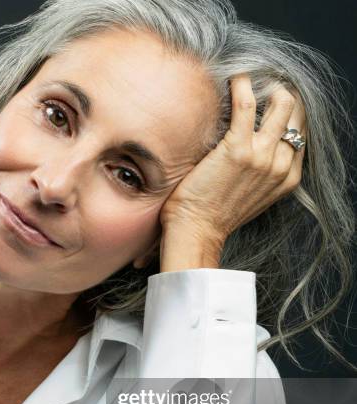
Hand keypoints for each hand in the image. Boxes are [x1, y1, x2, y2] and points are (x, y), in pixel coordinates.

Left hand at [158, 74, 305, 271]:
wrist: (196, 231)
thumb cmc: (214, 215)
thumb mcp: (252, 198)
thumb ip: (262, 174)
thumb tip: (257, 150)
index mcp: (288, 178)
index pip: (300, 131)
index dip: (287, 111)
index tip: (271, 98)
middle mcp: (280, 165)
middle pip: (295, 113)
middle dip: (281, 93)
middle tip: (260, 84)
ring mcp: (262, 156)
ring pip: (282, 103)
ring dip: (266, 85)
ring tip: (246, 79)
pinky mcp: (237, 149)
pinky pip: (246, 104)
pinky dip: (242, 85)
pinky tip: (233, 77)